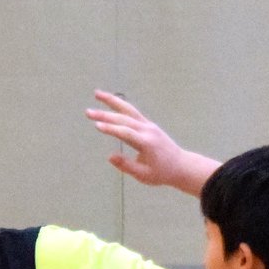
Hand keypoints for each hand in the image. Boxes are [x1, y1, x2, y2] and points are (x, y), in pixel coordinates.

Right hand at [85, 90, 210, 191]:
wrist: (180, 165)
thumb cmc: (161, 173)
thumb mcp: (144, 175)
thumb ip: (126, 166)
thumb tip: (110, 156)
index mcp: (147, 143)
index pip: (126, 133)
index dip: (111, 129)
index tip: (97, 126)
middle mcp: (147, 130)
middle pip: (124, 119)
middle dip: (105, 115)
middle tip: (87, 112)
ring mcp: (148, 125)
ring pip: (128, 109)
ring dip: (112, 100)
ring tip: (97, 93)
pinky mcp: (147, 124)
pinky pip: (132, 111)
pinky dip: (120, 105)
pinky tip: (109, 101)